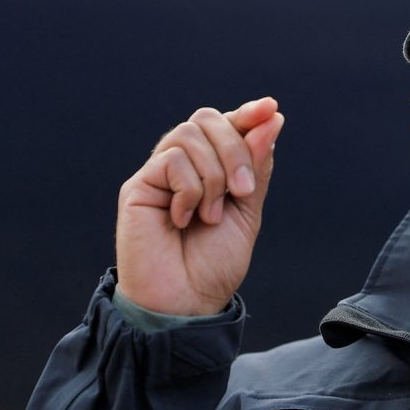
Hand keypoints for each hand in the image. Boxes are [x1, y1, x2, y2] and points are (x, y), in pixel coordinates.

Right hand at [115, 97, 284, 315]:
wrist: (188, 301)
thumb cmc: (215, 262)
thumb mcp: (248, 209)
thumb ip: (257, 165)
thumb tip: (271, 117)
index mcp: (213, 167)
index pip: (228, 124)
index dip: (249, 113)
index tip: (271, 108)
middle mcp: (184, 164)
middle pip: (208, 119)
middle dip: (236, 149)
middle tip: (244, 191)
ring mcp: (159, 173)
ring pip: (190, 134)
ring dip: (214, 175)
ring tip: (211, 215)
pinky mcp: (138, 186)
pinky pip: (172, 159)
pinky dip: (191, 190)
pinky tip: (184, 219)